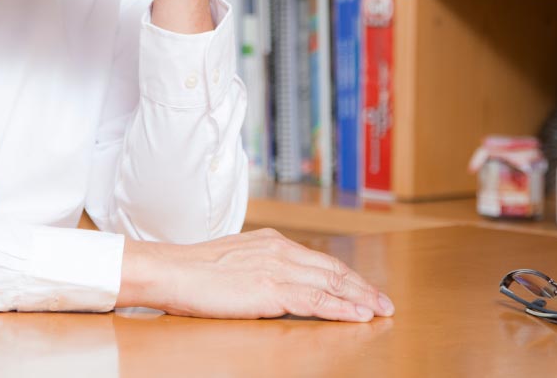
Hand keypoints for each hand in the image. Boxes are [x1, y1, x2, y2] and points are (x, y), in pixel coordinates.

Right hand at [117, 228, 394, 322]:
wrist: (170, 270)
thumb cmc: (194, 271)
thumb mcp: (235, 261)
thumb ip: (260, 268)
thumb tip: (275, 284)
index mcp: (271, 241)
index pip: (319, 260)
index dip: (346, 276)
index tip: (364, 288)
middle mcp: (279, 249)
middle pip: (332, 269)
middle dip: (362, 286)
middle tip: (385, 302)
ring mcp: (276, 267)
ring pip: (330, 282)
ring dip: (360, 298)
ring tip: (380, 311)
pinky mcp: (270, 287)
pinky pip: (316, 299)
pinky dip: (341, 307)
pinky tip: (358, 315)